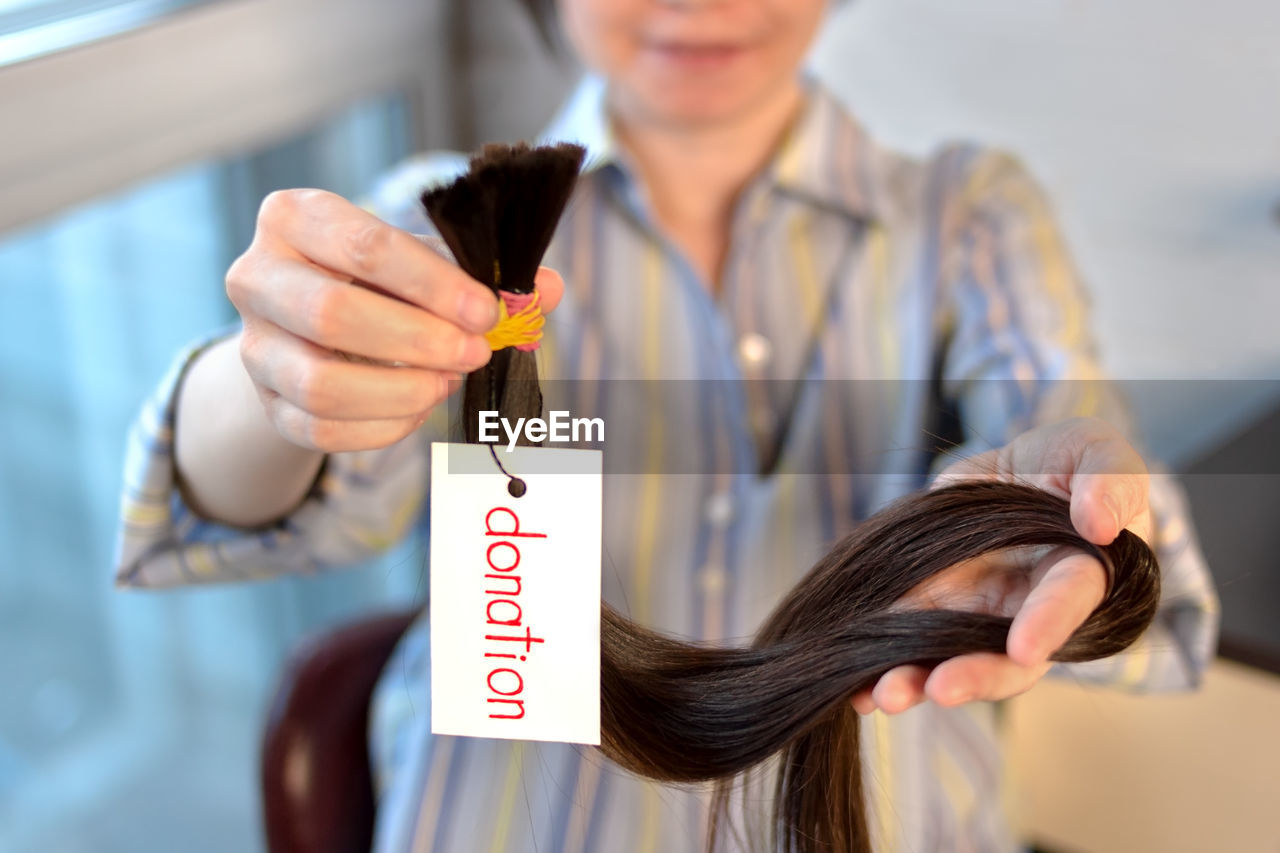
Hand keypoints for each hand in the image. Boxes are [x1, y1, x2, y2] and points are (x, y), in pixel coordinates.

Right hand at [226, 189, 564, 451]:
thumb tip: (547, 290)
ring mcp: (253, 347)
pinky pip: (322, 430)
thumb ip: (479, 273)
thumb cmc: (376, 281)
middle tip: (475, 351)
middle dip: (419, 340)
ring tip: (448, 382)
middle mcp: (256, 276)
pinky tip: (419, 407)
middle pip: (332, 315)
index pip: (365, 246)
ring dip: (401, 390)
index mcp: (295, 218)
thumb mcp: (421, 261)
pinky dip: (383, 427)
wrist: (310, 328)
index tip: (488, 312)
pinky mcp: (266, 404)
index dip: (434, 284)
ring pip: (320, 383)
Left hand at [851, 417, 1151, 714]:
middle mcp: (1028, 612)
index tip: (1025, 647)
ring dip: (916, 681)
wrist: (1020, 470)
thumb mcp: (1099, 454)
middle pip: (1006, 660)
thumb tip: (1102, 522)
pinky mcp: (933, 606)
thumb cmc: (1074, 465)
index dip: (1047, 626)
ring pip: (951, 660)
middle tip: (940, 689)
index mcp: (1080, 577)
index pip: (1067, 605)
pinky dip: (879, 668)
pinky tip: (855, 692)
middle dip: (973, 677)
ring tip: (884, 697)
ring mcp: (977, 614)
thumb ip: (1110, 483)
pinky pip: (907, 642)